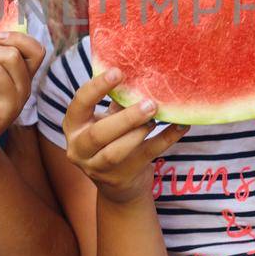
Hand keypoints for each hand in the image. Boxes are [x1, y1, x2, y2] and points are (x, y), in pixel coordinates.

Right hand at [62, 67, 188, 204]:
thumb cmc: (111, 139)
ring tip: (155, 117)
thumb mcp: (107, 118)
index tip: (118, 72)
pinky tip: (181, 125)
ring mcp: (98, 168)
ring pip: (116, 151)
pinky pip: (146, 156)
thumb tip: (138, 71)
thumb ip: (116, 99)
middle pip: (98, 134)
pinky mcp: (122, 177)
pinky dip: (166, 139)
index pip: (79, 104)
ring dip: (139, 132)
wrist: (117, 184)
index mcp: (73, 127)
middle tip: (149, 103)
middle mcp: (79, 149)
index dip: (97, 88)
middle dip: (125, 118)